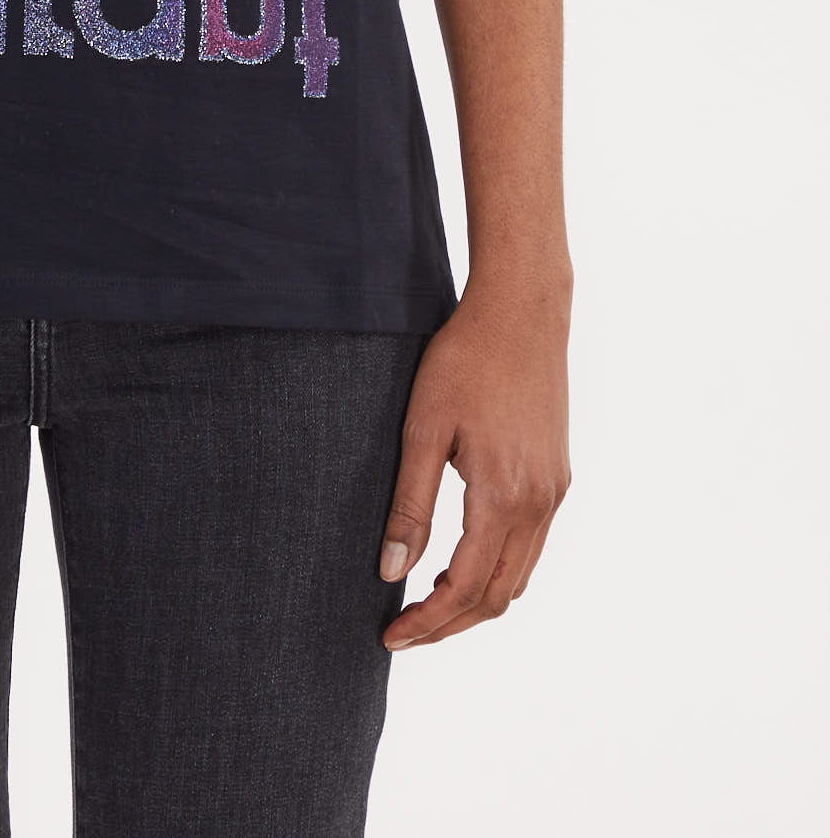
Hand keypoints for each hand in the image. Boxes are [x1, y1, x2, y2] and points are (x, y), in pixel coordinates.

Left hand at [380, 275, 570, 649]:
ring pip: (519, 576)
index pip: (465, 588)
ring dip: (477, 601)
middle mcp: (539, 504)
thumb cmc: (463, 361)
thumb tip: (391, 571)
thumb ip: (409, 505)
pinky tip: (465, 560)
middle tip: (404, 632)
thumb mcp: (422, 428)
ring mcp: (555, 492)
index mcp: (503, 497)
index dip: (428, 622)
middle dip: (450, 624)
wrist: (522, 312)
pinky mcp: (558, 476)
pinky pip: (532, 546)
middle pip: (498, 596)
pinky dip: (499, 569)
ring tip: (428, 604)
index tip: (391, 636)